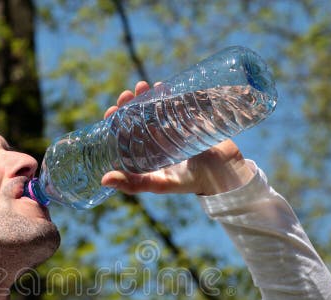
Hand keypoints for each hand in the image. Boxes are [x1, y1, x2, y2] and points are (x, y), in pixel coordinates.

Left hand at [101, 81, 253, 195]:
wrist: (227, 173)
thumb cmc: (191, 182)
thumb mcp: (161, 184)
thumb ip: (135, 184)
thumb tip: (104, 180)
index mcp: (145, 154)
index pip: (125, 135)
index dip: (116, 122)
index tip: (111, 110)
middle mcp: (156, 141)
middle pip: (137, 117)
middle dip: (130, 104)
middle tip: (128, 94)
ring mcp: (172, 129)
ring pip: (154, 108)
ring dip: (146, 96)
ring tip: (144, 86)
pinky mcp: (189, 120)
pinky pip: (175, 103)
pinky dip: (168, 94)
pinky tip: (164, 85)